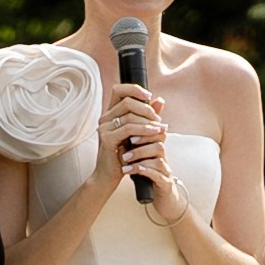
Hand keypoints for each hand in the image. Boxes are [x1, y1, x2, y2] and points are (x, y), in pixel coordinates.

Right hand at [98, 80, 168, 199]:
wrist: (109, 175)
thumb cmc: (124, 155)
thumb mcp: (138, 133)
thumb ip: (148, 116)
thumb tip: (160, 100)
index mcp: (110, 114)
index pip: (119, 90)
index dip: (134, 89)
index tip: (149, 95)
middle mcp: (105, 118)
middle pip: (127, 101)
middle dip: (146, 108)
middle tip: (158, 119)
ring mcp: (104, 128)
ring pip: (129, 115)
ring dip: (148, 120)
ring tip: (160, 127)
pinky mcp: (107, 139)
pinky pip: (128, 129)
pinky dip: (144, 129)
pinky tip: (154, 132)